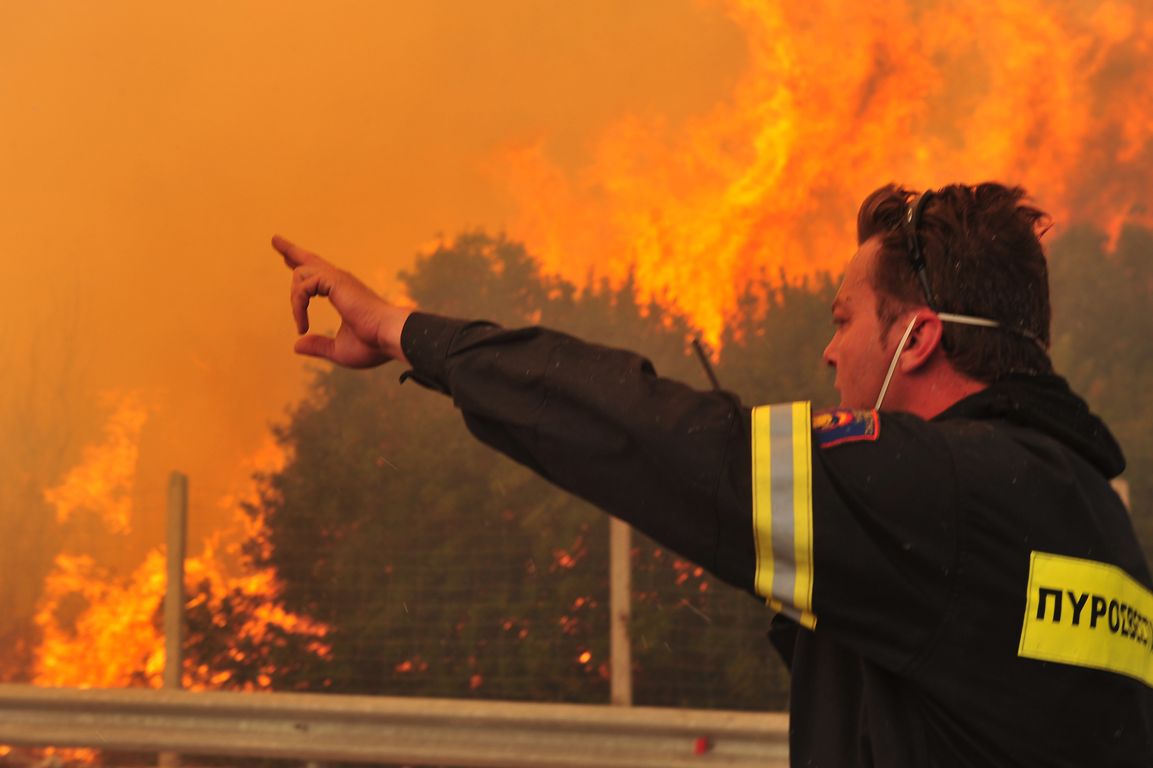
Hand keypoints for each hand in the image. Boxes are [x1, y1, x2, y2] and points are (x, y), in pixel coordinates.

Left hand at [272, 235, 411, 367]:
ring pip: (301, 273)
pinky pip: (303, 287)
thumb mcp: (340, 350)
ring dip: (294, 301)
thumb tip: (296, 345)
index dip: (302, 267)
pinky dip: (298, 307)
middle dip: (290, 250)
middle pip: (309, 260)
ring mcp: (338, 279)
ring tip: (301, 325)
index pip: (318, 275)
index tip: (288, 260)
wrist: (390, 337)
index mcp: (343, 293)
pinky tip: (303, 325)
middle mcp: (340, 281)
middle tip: (275, 240)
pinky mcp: (335, 281)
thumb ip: (320, 346)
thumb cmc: (373, 345)